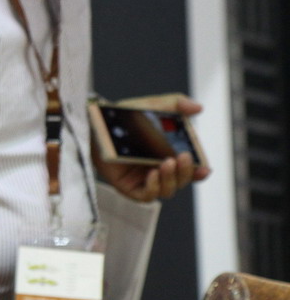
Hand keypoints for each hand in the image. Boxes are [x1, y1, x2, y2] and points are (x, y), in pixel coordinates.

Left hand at [94, 93, 210, 201]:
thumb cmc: (124, 117)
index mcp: (168, 155)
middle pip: (181, 181)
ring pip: (167, 190)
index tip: (205, 167)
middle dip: (185, 173)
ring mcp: (144, 180)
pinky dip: (154, 188)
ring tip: (165, 163)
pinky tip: (153, 174)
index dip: (199, 172)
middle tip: (181, 158)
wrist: (95, 123)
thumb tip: (198, 108)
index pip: (190, 170)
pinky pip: (147, 196)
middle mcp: (159, 170)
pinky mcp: (129, 187)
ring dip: (171, 179)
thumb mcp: (150, 106)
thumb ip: (174, 103)